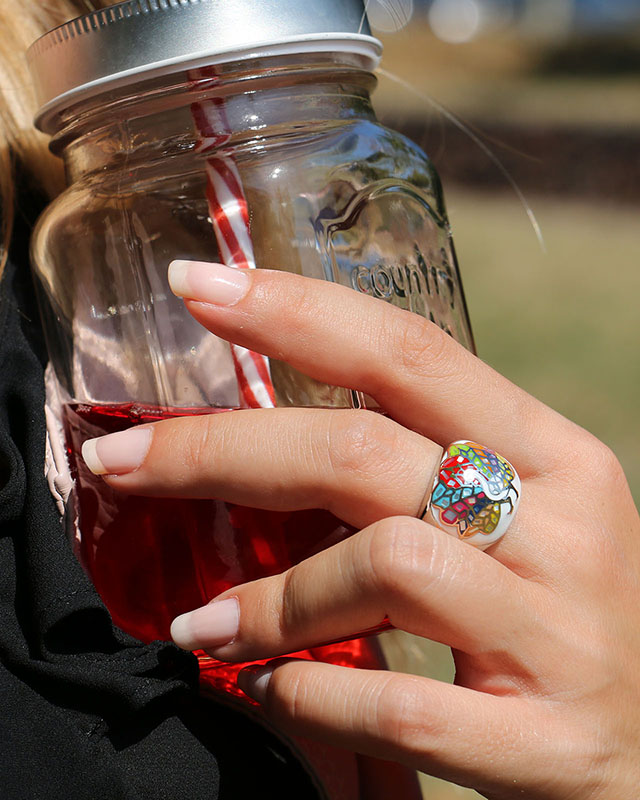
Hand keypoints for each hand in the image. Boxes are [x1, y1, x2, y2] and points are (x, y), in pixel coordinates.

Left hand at [83, 260, 639, 799]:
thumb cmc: (565, 611)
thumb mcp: (523, 514)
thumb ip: (424, 468)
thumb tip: (276, 437)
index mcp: (555, 453)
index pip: (409, 352)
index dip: (293, 311)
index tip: (195, 287)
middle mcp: (564, 526)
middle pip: (361, 449)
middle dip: (219, 449)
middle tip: (119, 462)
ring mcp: (560, 632)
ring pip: (382, 566)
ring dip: (267, 599)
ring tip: (206, 627)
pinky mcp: (546, 739)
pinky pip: (398, 705)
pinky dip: (311, 695)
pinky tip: (270, 691)